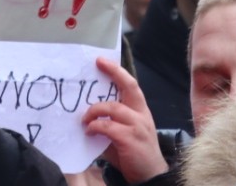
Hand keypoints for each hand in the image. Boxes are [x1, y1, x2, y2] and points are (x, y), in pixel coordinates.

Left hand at [82, 58, 165, 182]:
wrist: (151, 177)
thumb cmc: (133, 154)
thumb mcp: (122, 134)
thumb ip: (108, 122)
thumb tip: (85, 114)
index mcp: (140, 111)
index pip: (131, 86)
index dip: (117, 71)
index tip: (101, 61)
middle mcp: (142, 115)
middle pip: (130, 87)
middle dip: (114, 72)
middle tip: (98, 64)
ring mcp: (138, 126)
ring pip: (113, 107)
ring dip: (94, 111)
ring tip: (84, 120)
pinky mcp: (130, 139)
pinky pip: (108, 126)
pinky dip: (95, 126)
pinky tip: (89, 132)